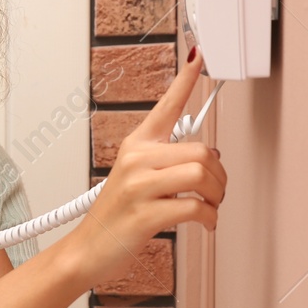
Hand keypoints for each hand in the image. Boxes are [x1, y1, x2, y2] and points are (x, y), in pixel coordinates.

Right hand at [60, 48, 225, 289]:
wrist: (87, 250)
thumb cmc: (115, 217)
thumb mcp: (136, 179)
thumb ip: (168, 163)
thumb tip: (209, 157)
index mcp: (137, 146)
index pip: (166, 105)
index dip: (185, 80)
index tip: (199, 56)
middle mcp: (137, 160)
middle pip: (200, 150)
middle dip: (220, 175)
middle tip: (216, 191)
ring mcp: (139, 187)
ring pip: (200, 175)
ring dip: (217, 195)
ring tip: (211, 206)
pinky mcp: (146, 214)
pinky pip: (195, 208)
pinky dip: (210, 218)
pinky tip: (206, 223)